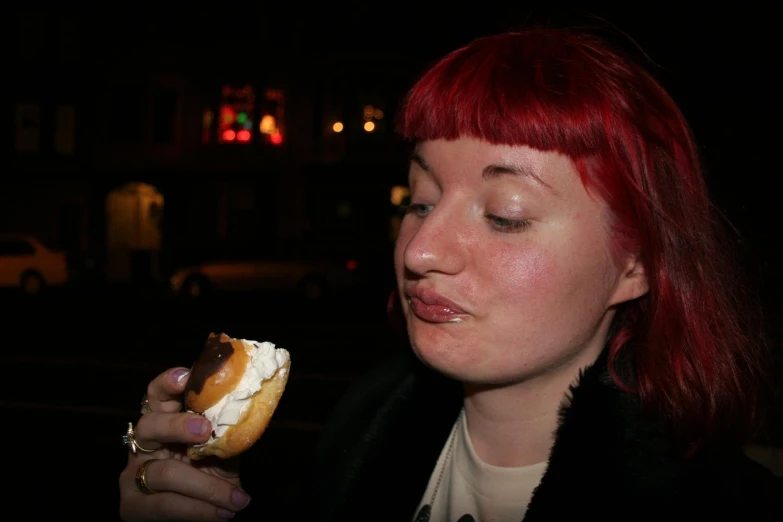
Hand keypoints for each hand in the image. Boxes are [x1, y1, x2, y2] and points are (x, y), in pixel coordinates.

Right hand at [119, 368, 251, 520]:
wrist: (209, 516)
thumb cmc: (215, 476)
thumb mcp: (225, 450)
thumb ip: (230, 430)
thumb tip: (258, 402)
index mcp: (165, 422)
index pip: (157, 395)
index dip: (167, 383)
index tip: (185, 376)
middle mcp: (144, 444)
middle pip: (149, 425)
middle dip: (177, 426)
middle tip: (206, 430)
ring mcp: (133, 474)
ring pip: (164, 473)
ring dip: (207, 488)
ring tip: (236, 500)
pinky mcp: (132, 506)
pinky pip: (166, 504)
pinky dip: (200, 511)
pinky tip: (223, 514)